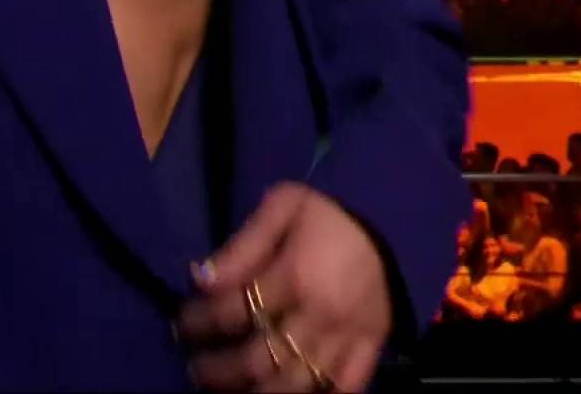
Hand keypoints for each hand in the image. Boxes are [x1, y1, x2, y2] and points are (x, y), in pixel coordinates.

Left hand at [179, 184, 390, 391]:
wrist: (399, 212)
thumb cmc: (334, 208)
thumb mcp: (286, 205)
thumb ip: (244, 243)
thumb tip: (200, 278)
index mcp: (296, 275)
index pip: (231, 311)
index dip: (197, 322)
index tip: (181, 324)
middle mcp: (319, 315)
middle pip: (256, 361)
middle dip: (217, 370)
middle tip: (196, 367)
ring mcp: (347, 337)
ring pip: (294, 386)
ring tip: (229, 391)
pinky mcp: (371, 347)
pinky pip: (344, 389)